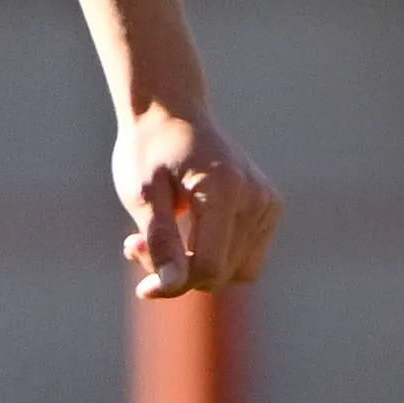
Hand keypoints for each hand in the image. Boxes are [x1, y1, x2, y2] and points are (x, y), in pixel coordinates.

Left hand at [120, 101, 277, 295]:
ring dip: (194, 268)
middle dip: (177, 271)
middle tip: (135, 243)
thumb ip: (160, 242)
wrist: (169, 114)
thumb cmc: (148, 151)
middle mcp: (256, 197)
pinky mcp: (268, 209)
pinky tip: (182, 234)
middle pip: (220, 273)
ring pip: (235, 272)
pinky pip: (244, 259)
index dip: (172, 282)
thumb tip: (172, 287)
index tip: (138, 270)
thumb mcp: (141, 195)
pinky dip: (213, 257)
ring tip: (155, 239)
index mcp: (225, 189)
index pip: (209, 266)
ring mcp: (267, 203)